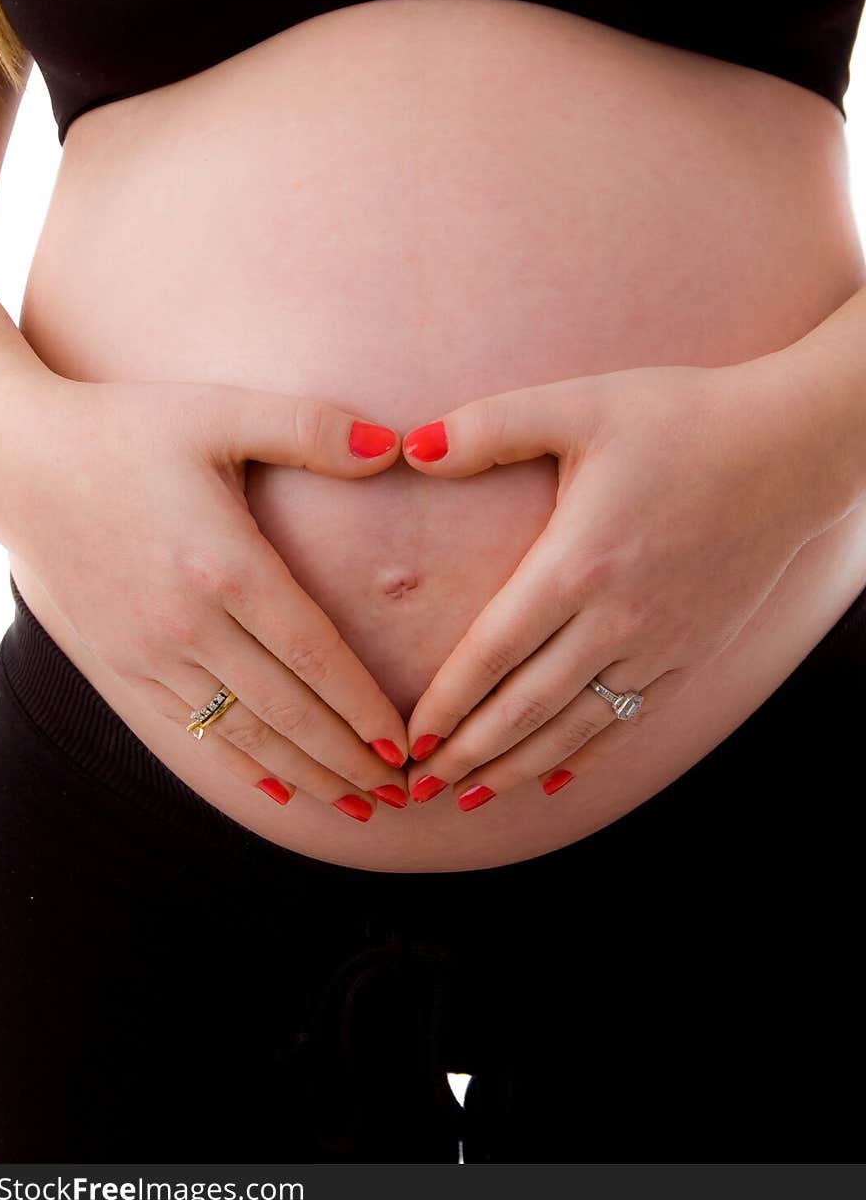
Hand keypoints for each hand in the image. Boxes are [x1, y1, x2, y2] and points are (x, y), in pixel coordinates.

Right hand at [1, 376, 411, 820]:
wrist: (21, 462)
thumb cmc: (128, 429)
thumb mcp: (221, 410)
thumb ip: (311, 428)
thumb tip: (395, 446)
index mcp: (225, 563)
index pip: (313, 654)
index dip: (363, 706)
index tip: (406, 742)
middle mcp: (187, 622)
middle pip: (284, 710)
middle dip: (347, 757)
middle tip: (401, 792)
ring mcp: (149, 651)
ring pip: (241, 732)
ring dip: (304, 773)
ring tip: (355, 804)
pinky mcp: (122, 664)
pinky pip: (191, 729)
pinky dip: (241, 764)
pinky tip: (279, 788)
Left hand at [399, 358, 827, 809]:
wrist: (788, 447)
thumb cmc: (680, 418)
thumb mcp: (579, 405)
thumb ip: (490, 427)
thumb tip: (412, 449)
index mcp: (579, 562)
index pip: (494, 651)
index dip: (448, 702)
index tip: (410, 738)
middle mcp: (618, 618)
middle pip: (529, 706)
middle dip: (470, 752)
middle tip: (421, 786)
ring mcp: (660, 643)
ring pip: (578, 726)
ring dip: (519, 767)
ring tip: (472, 795)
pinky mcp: (693, 651)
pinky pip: (630, 718)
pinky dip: (587, 753)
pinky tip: (556, 777)